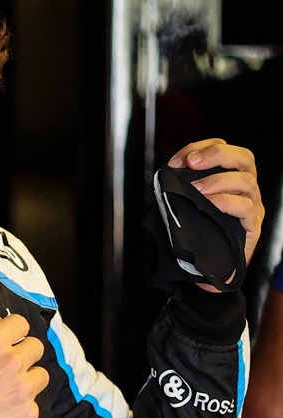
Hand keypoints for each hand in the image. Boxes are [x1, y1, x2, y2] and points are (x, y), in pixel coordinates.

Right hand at [0, 313, 49, 417]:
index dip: (12, 331)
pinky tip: (2, 410)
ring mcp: (24, 389)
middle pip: (36, 347)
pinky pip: (33, 404)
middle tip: (6, 366)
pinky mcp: (28, 413)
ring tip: (6, 390)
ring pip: (41, 375)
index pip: (21, 323)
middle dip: (23, 353)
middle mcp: (13, 362)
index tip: (7, 340)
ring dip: (27, 379)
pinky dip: (20, 407)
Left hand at [168, 139, 263, 290]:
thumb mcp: (189, 205)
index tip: (177, 160)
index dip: (201, 147)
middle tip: (191, 163)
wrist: (210, 270)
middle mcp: (246, 188)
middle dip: (215, 154)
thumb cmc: (199, 233)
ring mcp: (253, 206)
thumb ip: (182, 188)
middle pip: (244, 157)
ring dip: (216, 181)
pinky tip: (207, 206)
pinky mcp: (253, 226)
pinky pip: (246, 208)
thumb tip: (164, 176)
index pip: (225, 149)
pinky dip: (224, 203)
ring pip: (246, 181)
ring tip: (196, 189)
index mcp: (231, 178)